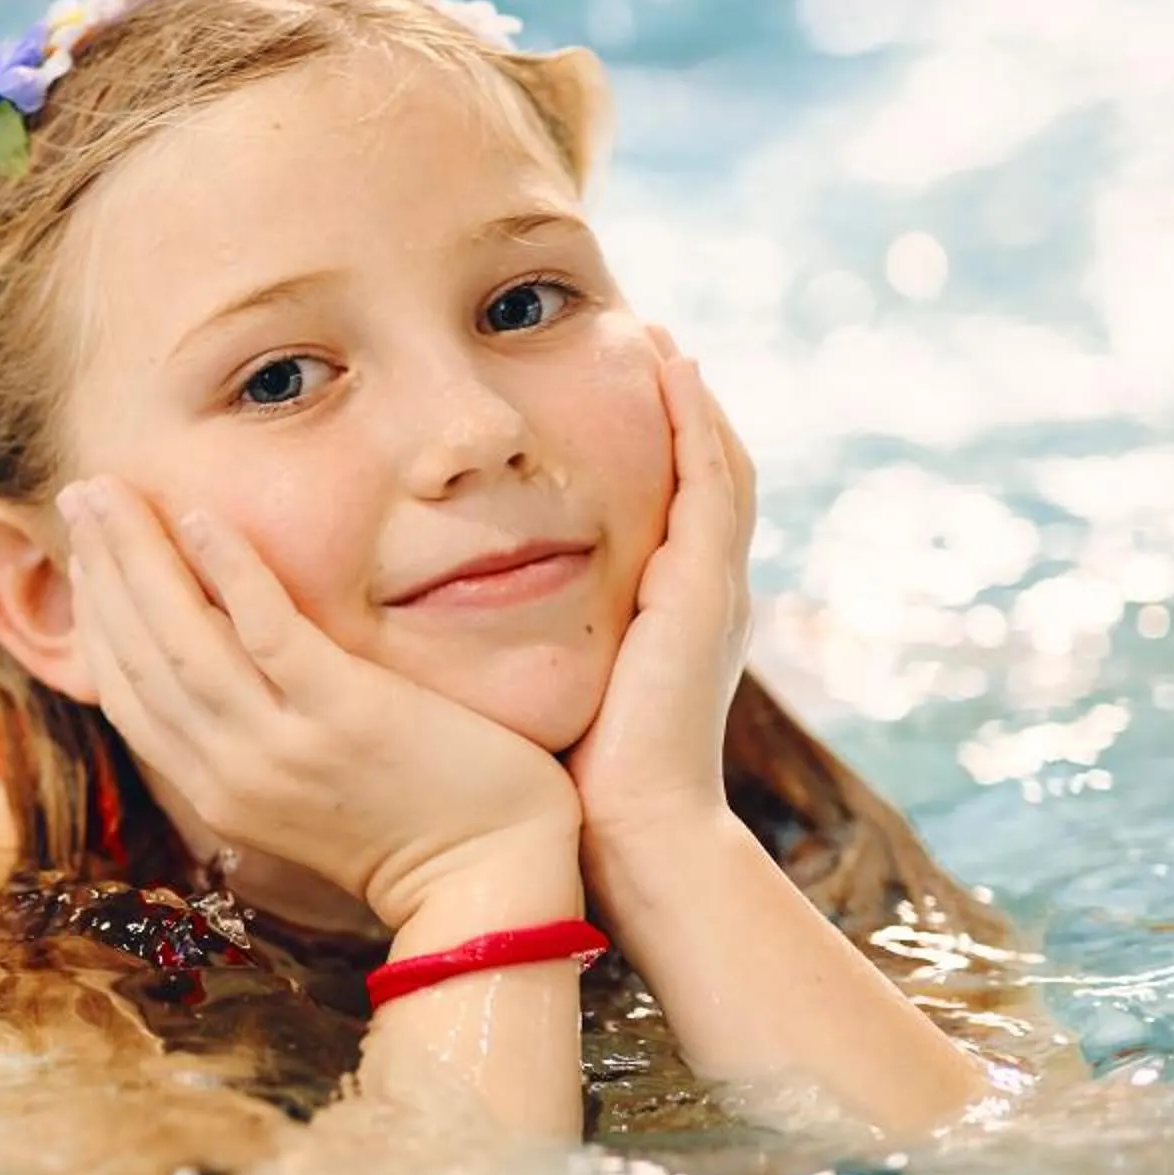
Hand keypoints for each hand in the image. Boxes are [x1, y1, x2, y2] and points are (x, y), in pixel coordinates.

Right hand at [57, 477, 578, 930]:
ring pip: (183, 639)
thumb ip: (251, 742)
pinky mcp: (345, 716)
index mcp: (214, 790)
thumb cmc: (412, 829)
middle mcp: (231, 772)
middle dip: (100, 570)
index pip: (126, 693)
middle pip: (139, 657)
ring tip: (110, 493)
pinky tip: (199, 513)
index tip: (85, 552)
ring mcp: (284, 746)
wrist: (488, 883)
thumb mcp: (300, 797)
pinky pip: (268, 631)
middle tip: (78, 497)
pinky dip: (228, 571)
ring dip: (137, 557)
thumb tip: (218, 677)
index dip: (95, 617)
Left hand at [564, 328, 755, 852]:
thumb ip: (526, 651)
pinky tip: (673, 371)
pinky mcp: (705, 591)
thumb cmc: (576, 783)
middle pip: (706, 476)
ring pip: (719, 467)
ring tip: (659, 339)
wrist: (631, 836)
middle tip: (648, 340)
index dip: (655, 449)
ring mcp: (712, 590)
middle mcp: (703, 595)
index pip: (671, 510)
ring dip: (691, 399)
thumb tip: (454, 625)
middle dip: (680, 409)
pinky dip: (697, 424)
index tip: (617, 393)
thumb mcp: (551, 695)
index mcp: (671, 617)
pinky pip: (711, 486)